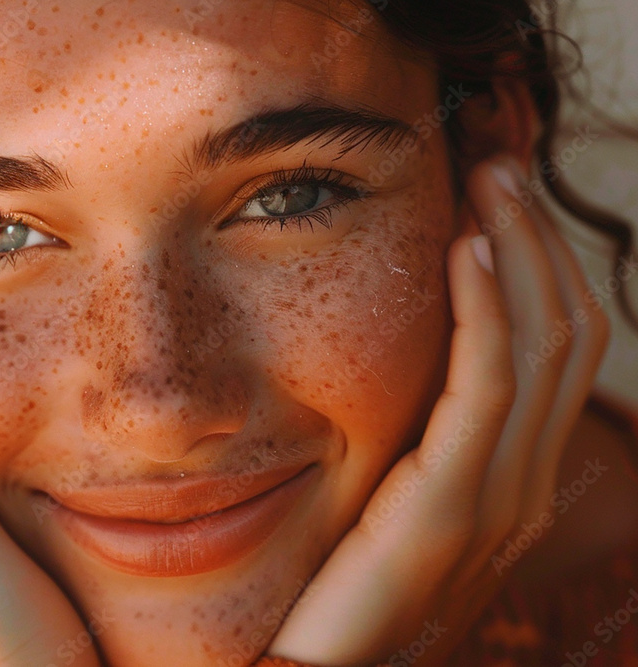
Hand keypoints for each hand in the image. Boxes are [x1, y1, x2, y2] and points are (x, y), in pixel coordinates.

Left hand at [267, 156, 609, 665]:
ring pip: (541, 346)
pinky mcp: (451, 508)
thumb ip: (409, 441)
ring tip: (487, 180)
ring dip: (521, 252)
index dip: (538, 265)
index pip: (554, 348)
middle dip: (538, 240)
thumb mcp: (384, 500)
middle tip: (497, 166)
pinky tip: (464, 249)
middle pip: (564, 332)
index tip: (494, 198)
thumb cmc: (333, 588)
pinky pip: (488, 388)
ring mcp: (498, 500)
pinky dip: (486, 309)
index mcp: (510, 479)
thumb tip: (397, 364)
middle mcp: (524, 485)